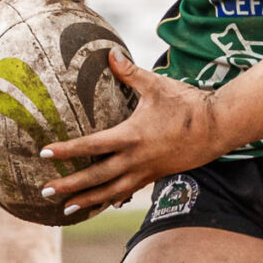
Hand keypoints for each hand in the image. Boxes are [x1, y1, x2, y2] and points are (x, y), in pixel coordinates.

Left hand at [41, 52, 223, 212]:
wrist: (218, 128)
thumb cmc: (187, 104)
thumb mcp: (157, 86)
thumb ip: (130, 72)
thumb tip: (110, 52)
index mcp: (131, 136)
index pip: (91, 146)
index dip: (67, 150)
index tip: (45, 153)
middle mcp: (136, 159)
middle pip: (96, 177)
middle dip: (70, 186)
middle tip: (45, 191)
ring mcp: (145, 172)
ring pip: (110, 192)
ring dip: (87, 202)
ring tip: (66, 210)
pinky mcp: (154, 177)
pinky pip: (127, 193)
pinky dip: (110, 200)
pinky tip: (99, 206)